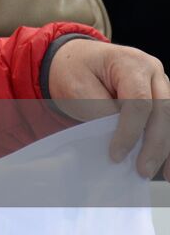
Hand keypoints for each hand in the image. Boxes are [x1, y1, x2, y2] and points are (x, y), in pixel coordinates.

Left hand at [48, 39, 169, 178]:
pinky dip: (168, 145)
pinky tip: (167, 168)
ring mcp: (160, 83)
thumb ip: (100, 111)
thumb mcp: (77, 88)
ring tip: (160, 174)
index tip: (117, 155)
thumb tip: (120, 139)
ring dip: (166, 149)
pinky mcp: (161, 98)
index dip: (130, 131)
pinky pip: (169, 123)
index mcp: (130, 62)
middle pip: (163, 111)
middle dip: (154, 145)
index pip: (139, 101)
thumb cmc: (74, 71)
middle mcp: (152, 70)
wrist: (74, 60)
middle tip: (142, 170)